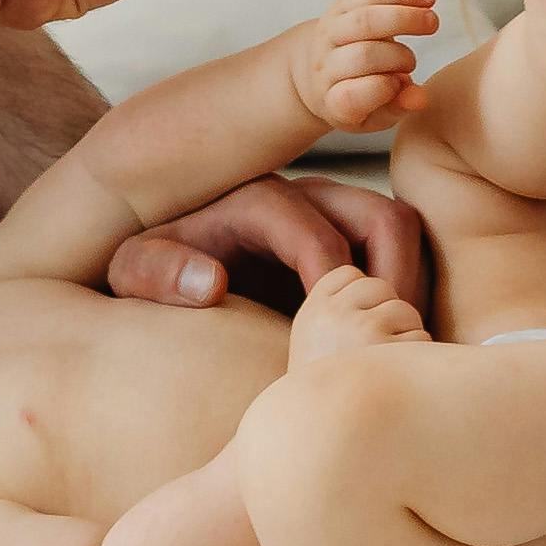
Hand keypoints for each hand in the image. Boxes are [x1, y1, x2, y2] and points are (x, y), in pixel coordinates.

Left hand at [107, 171, 436, 318]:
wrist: (169, 255)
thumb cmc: (154, 269)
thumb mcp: (133, 269)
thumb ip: (156, 272)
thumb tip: (211, 284)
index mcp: (255, 203)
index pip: (317, 235)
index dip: (334, 285)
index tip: (335, 343)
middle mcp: (308, 197)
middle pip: (384, 218)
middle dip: (396, 281)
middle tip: (394, 344)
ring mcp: (339, 214)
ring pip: (405, 234)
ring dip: (412, 287)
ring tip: (401, 347)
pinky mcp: (357, 238)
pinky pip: (407, 254)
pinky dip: (412, 292)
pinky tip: (395, 344)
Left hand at [283, 0, 435, 141]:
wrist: (317, 71)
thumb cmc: (357, 98)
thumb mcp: (374, 116)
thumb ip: (398, 109)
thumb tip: (420, 98)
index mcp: (331, 100)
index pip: (351, 95)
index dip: (383, 89)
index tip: (401, 86)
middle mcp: (324, 65)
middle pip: (362, 55)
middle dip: (400, 56)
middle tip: (417, 62)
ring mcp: (328, 33)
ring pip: (364, 19)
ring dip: (404, 17)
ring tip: (433, 21)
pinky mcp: (338, 7)